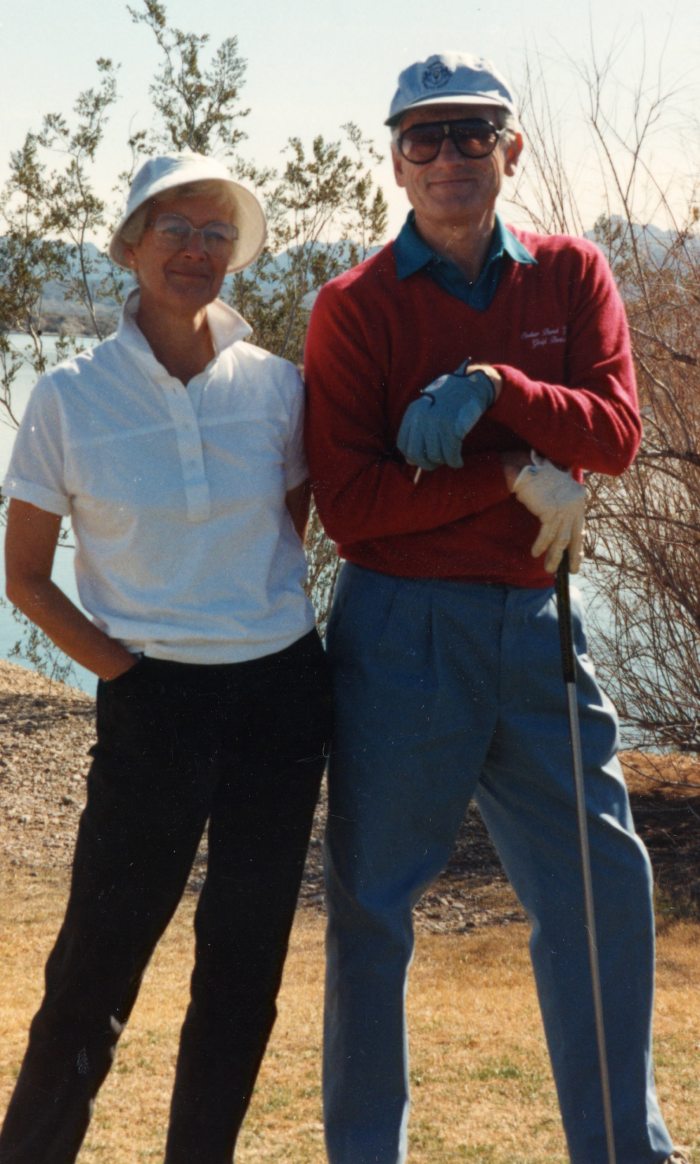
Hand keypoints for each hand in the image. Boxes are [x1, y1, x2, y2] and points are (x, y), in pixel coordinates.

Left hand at [397, 366, 494, 471]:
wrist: (472, 384)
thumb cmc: (450, 401)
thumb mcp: (427, 409)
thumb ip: (417, 431)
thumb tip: (410, 461)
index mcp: (413, 412)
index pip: (402, 445)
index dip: (412, 457)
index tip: (424, 458)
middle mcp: (421, 417)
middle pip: (416, 454)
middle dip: (427, 464)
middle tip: (437, 464)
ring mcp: (436, 422)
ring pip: (434, 456)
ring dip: (444, 461)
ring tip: (451, 458)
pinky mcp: (452, 427)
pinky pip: (450, 455)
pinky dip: (455, 462)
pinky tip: (458, 461)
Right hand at [512, 451, 584, 572]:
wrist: (525, 467)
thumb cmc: (537, 477)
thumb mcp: (556, 491)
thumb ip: (562, 505)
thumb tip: (560, 525)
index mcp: (579, 498)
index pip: (580, 527)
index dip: (578, 545)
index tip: (576, 558)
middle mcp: (576, 504)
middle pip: (575, 536)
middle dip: (573, 556)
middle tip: (572, 571)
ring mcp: (564, 508)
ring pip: (561, 540)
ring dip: (554, 557)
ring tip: (549, 569)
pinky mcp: (551, 511)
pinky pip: (546, 534)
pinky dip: (541, 545)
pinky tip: (535, 553)